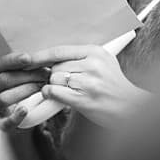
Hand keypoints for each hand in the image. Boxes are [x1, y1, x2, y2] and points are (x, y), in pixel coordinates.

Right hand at [0, 51, 50, 131]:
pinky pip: (4, 122)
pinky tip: (25, 110)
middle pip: (3, 80)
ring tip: (41, 87)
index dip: (12, 61)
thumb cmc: (5, 90)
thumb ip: (12, 68)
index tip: (29, 58)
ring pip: (3, 98)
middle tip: (46, 73)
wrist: (1, 117)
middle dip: (27, 75)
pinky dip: (15, 117)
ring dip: (24, 91)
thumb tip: (36, 58)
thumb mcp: (3, 76)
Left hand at [26, 44, 148, 126]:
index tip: (27, 59)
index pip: (60, 51)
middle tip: (64, 84)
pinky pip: (55, 92)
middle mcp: (93, 64)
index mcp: (96, 52)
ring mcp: (89, 82)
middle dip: (54, 76)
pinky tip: (54, 96)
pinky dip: (50, 94)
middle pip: (56, 66)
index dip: (41, 56)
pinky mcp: (84, 98)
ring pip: (54, 79)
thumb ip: (81, 58)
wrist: (131, 108)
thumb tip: (52, 59)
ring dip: (54, 86)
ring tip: (68, 91)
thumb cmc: (114, 86)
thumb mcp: (103, 63)